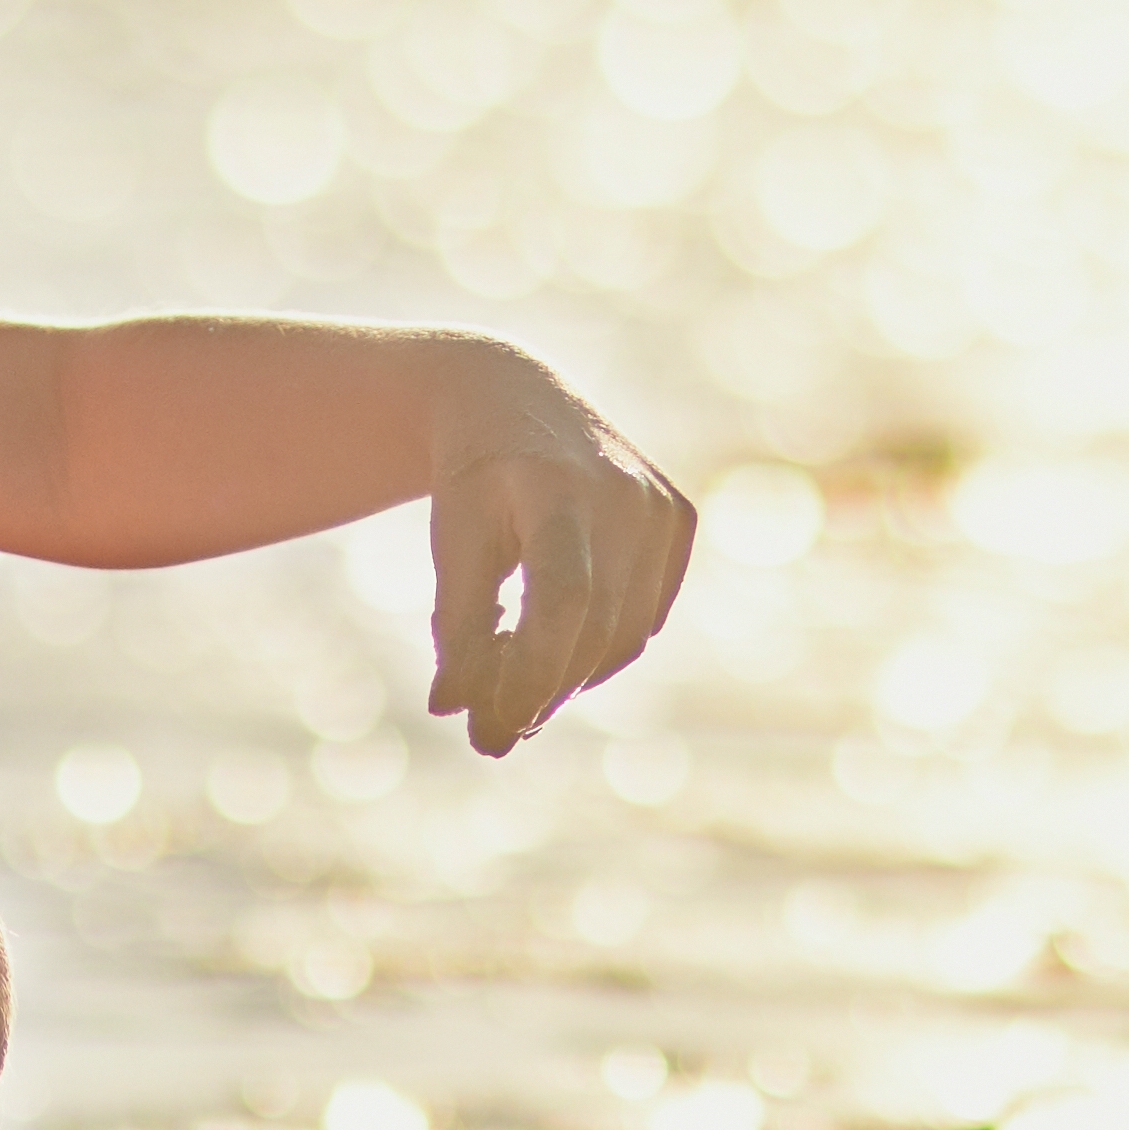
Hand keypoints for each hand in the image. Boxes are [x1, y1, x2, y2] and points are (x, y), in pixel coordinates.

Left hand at [424, 360, 697, 755]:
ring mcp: (659, 504)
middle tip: (492, 732)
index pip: (563, 598)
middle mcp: (623, 491)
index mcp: (555, 486)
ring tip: (515, 691)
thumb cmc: (473, 478)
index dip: (534, 672)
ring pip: (626, 634)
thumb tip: (452, 711)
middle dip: (543, 692)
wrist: (512, 396)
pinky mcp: (678, 519)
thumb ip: (456, 625)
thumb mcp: (450, 540)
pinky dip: (602, 649)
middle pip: (595, 627)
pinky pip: (645, 616)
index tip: (493, 727)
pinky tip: (555, 652)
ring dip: (571, 679)